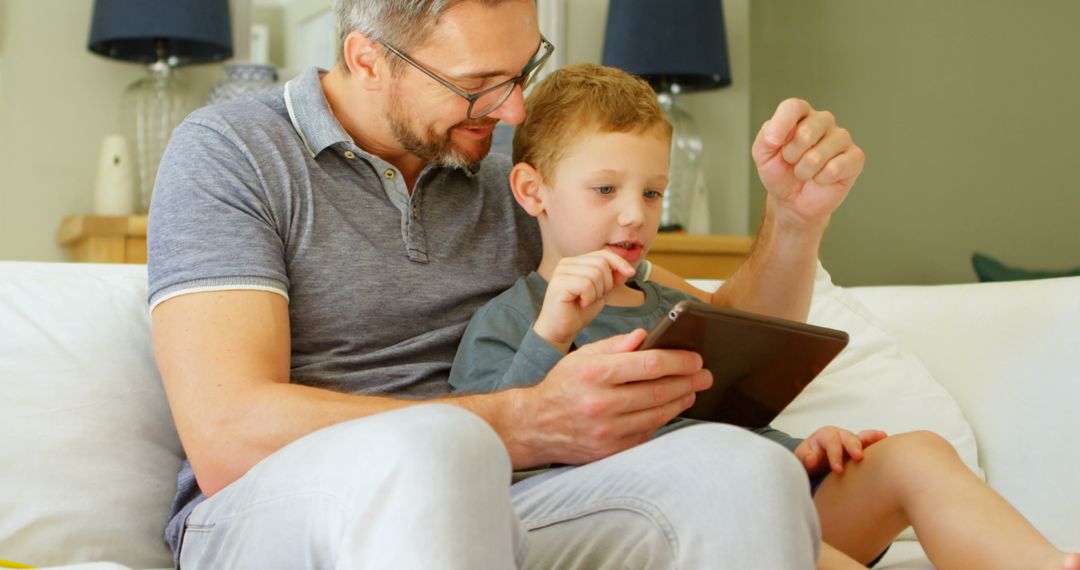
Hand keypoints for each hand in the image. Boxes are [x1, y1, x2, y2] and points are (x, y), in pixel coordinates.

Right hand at [511, 329, 712, 467]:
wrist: (536, 426)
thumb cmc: (563, 386)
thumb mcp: (582, 356)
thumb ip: (615, 345)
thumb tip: (646, 336)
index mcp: (595, 373)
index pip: (649, 364)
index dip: (679, 361)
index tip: (695, 358)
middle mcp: (601, 403)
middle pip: (659, 391)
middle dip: (688, 381)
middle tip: (705, 374)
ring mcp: (607, 431)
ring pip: (658, 414)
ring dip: (681, 400)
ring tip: (692, 390)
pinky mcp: (611, 450)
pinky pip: (646, 432)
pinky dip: (662, 419)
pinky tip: (670, 407)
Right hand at [533, 250, 635, 352]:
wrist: (561, 330)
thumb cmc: (578, 312)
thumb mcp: (602, 293)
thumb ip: (613, 280)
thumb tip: (629, 269)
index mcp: (575, 262)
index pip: (603, 254)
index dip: (619, 262)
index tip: (631, 273)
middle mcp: (566, 263)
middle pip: (601, 263)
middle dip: (607, 283)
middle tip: (595, 297)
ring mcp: (561, 272)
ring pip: (595, 274)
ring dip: (597, 292)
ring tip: (586, 301)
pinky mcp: (558, 283)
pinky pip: (586, 284)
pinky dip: (589, 297)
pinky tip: (580, 303)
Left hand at [752, 98, 864, 230]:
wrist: (793, 200)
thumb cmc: (780, 173)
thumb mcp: (763, 155)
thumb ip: (765, 139)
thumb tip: (773, 136)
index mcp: (801, 114)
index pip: (793, 107)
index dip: (782, 124)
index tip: (772, 143)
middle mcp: (824, 121)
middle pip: (806, 132)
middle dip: (791, 156)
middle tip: (792, 162)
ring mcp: (841, 138)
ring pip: (818, 155)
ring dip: (804, 171)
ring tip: (805, 172)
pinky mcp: (855, 157)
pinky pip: (835, 169)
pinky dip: (821, 179)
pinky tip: (821, 178)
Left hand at [795, 426, 887, 476]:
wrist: (815, 461)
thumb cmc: (808, 459)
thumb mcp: (802, 459)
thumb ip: (805, 458)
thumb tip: (812, 459)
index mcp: (825, 436)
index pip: (831, 443)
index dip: (835, 455)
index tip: (838, 469)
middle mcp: (840, 436)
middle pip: (848, 438)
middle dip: (853, 446)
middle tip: (858, 457)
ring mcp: (853, 441)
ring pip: (862, 437)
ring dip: (870, 438)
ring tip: (881, 437)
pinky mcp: (862, 449)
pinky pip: (871, 443)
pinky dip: (877, 440)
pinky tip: (885, 438)